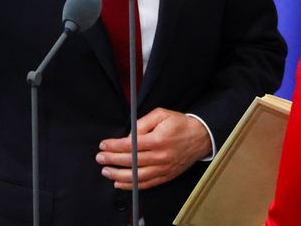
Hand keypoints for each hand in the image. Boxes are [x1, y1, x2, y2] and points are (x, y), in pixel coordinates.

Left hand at [97, 108, 211, 189]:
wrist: (200, 137)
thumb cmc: (180, 124)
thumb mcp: (161, 114)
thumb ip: (142, 123)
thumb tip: (128, 135)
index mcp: (158, 139)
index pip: (130, 145)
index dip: (114, 146)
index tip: (104, 145)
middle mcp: (161, 156)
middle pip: (131, 161)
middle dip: (112, 160)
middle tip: (100, 158)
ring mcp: (164, 168)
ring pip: (137, 176)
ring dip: (118, 175)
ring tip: (106, 171)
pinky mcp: (166, 176)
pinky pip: (147, 184)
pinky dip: (132, 185)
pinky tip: (120, 183)